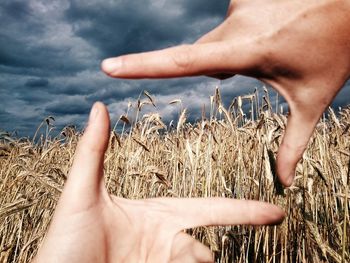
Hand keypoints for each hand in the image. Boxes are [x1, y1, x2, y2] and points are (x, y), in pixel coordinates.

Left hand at [33, 102, 283, 262]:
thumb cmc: (63, 243)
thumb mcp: (81, 194)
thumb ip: (93, 151)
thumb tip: (99, 106)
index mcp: (157, 216)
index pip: (208, 209)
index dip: (242, 211)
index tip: (275, 213)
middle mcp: (163, 242)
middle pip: (201, 251)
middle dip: (195, 258)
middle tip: (166, 255)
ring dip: (182, 262)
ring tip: (141, 257)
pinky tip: (155, 261)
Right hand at [101, 0, 349, 185]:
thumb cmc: (334, 53)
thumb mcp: (311, 101)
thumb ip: (293, 143)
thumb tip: (285, 183)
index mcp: (247, 51)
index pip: (182, 62)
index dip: (142, 66)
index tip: (109, 67)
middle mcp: (235, 24)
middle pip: (205, 56)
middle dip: (228, 67)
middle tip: (268, 62)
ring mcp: (239, 5)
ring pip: (221, 41)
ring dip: (243, 50)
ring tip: (281, 43)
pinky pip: (232, 23)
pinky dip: (247, 33)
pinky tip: (278, 28)